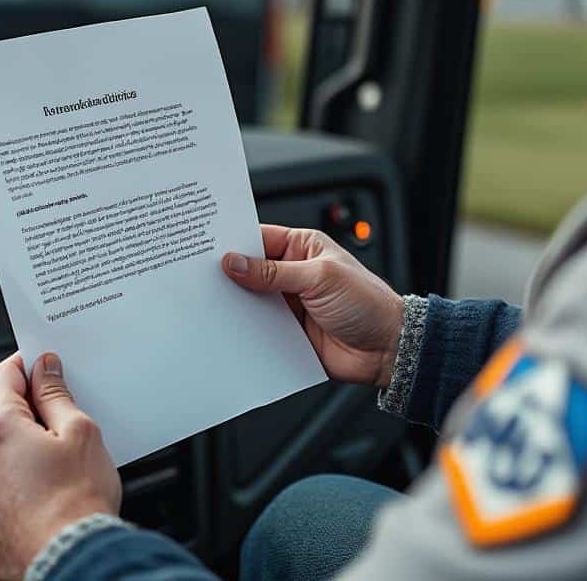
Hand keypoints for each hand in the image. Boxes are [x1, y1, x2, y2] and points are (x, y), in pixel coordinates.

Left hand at [0, 352, 120, 579]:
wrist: (68, 561)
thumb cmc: (77, 503)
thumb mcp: (80, 432)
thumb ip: (56, 394)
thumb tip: (45, 369)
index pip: (4, 376)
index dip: (27, 365)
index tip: (43, 364)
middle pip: (0, 419)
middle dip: (29, 415)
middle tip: (65, 425)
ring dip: (21, 454)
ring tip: (59, 470)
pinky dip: (16, 488)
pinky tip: (46, 496)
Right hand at [223, 224, 404, 386]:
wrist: (387, 349)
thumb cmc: (368, 303)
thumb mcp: (320, 278)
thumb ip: (274, 272)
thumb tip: (235, 263)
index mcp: (303, 247)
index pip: (259, 238)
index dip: (233, 242)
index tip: (205, 246)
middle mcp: (293, 273)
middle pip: (250, 270)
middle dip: (227, 275)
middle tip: (199, 277)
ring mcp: (289, 303)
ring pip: (250, 301)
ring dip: (234, 304)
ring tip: (208, 305)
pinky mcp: (287, 331)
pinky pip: (258, 328)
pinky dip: (244, 330)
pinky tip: (228, 330)